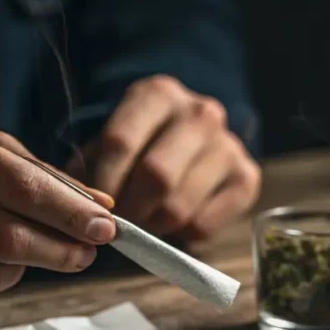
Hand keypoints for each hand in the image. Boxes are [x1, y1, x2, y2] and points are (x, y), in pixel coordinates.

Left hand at [66, 75, 260, 239]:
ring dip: (153, 226)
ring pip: (180, 205)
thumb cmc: (141, 145)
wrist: (193, 141)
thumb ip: (92, 169)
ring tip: (143, 226)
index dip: (102, 184)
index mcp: (159, 94)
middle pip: (156, 175)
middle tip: (118, 226)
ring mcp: (229, 144)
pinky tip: (174, 224)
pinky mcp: (247, 177)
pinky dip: (182, 235)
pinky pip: (205, 223)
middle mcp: (200, 113)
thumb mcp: (112, 141)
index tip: (92, 208)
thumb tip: (81, 208)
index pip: (120, 142)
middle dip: (130, 210)